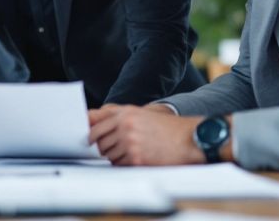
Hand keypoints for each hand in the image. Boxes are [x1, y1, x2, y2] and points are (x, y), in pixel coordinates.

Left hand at [87, 104, 204, 165]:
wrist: (188, 138)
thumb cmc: (165, 127)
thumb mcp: (141, 114)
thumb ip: (116, 116)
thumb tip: (91, 120)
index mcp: (125, 114)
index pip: (96, 128)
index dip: (91, 137)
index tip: (89, 142)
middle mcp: (125, 127)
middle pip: (100, 144)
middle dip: (103, 149)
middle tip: (112, 150)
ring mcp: (130, 143)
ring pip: (109, 156)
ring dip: (114, 157)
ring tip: (129, 153)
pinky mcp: (137, 159)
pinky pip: (120, 165)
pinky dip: (123, 164)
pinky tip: (135, 158)